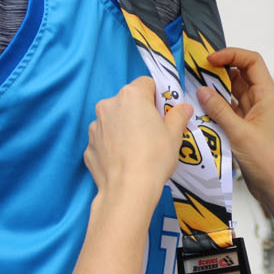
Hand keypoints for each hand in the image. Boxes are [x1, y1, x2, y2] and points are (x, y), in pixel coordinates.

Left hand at [85, 76, 191, 201]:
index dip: (157, 97)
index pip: (146, 83)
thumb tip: (184, 108)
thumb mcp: (174, 135)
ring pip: (114, 120)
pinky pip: (104, 140)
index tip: (164, 114)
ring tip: (137, 150)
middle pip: (128, 102)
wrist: (128, 190)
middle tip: (153, 133)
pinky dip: (113, 146)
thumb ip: (179, 116)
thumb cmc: (154, 157)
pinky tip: (124, 161)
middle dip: (139, 113)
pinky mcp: (88, 146)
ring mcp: (95, 126)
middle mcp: (108, 105)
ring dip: (124, 128)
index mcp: (131, 96)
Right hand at [198, 49, 273, 205]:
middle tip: (195, 72)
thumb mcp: (239, 133)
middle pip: (240, 74)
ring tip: (194, 89)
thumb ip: (219, 110)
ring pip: (233, 93)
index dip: (231, 55)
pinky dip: (217, 107)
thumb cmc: (268, 161)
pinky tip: (201, 109)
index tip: (209, 60)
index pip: (251, 61)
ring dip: (216, 90)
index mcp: (267, 95)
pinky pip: (230, 110)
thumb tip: (202, 90)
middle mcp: (262, 100)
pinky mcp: (246, 127)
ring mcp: (254, 114)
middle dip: (219, 70)